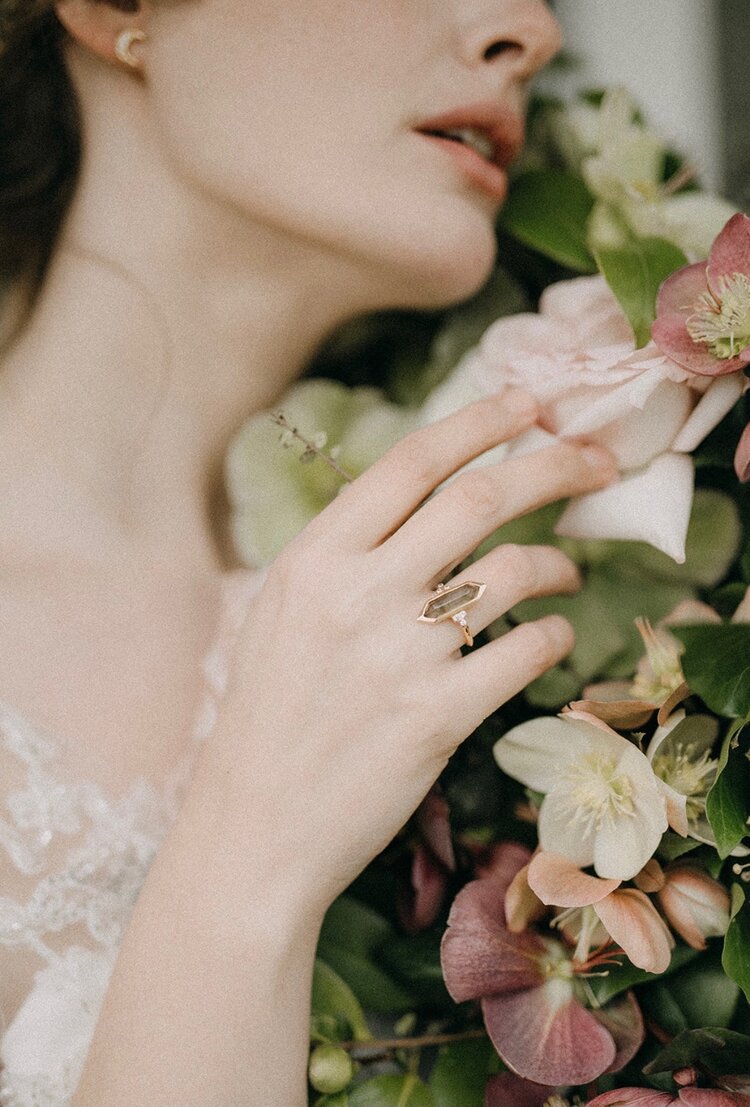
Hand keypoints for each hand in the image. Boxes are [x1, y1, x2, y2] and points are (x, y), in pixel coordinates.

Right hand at [196, 389, 617, 919]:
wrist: (255, 826)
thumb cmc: (272, 715)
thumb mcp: (286, 612)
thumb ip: (348, 554)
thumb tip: (429, 501)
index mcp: (315, 558)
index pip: (411, 462)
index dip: (480, 421)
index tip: (531, 403)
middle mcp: (358, 594)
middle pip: (480, 498)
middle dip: (554, 466)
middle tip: (597, 462)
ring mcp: (400, 656)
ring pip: (516, 569)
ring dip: (562, 560)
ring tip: (570, 570)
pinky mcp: (438, 717)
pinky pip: (527, 651)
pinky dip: (556, 635)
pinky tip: (552, 637)